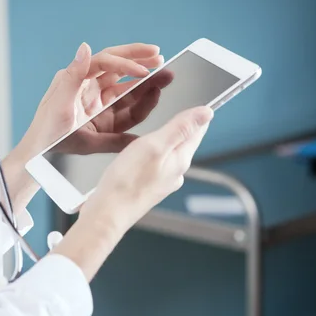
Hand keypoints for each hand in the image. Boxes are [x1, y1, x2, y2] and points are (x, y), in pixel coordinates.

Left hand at [4, 42, 162, 213]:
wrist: (41, 157)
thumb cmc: (46, 130)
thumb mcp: (58, 102)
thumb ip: (74, 75)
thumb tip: (86, 47)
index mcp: (78, 80)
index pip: (106, 63)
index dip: (126, 63)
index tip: (143, 70)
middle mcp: (90, 88)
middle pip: (120, 70)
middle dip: (141, 62)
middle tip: (161, 58)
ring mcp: (99, 105)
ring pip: (127, 90)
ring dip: (146, 83)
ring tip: (166, 76)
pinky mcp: (106, 122)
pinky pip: (127, 113)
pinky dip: (141, 107)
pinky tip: (155, 99)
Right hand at [54, 106, 212, 279]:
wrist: (108, 214)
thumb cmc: (127, 181)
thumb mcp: (155, 145)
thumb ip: (181, 128)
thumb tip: (207, 113)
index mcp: (181, 159)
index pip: (198, 130)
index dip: (194, 114)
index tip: (189, 102)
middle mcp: (176, 172)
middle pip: (184, 141)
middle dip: (179, 126)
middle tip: (172, 111)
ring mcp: (163, 181)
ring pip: (169, 153)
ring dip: (163, 140)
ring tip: (154, 131)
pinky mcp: (149, 187)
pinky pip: (155, 164)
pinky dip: (150, 154)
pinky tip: (139, 154)